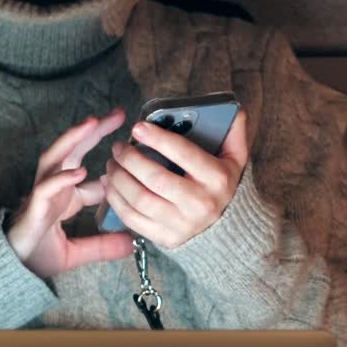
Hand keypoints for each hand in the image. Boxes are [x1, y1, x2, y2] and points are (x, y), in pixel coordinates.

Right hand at [7, 109, 134, 277]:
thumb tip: (130, 244)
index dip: (111, 159)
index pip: (88, 169)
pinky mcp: (33, 208)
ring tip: (92, 123)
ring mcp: (42, 195)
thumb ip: (102, 246)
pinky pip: (46, 188)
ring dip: (72, 139)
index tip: (134, 149)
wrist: (9, 272)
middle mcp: (53, 189)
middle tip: (117, 114)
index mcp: (64, 196)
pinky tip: (80, 172)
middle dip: (93, 131)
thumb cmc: (36, 257)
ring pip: (55, 158)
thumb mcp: (77, 252)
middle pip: (73, 151)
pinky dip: (62, 179)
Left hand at [103, 111, 249, 248]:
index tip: (137, 127)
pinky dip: (116, 200)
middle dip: (130, 159)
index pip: (183, 154)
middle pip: (155, 178)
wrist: (229, 229)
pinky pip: (133, 219)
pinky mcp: (167, 238)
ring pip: (139, 200)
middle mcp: (200, 203)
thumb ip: (233, 131)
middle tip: (118, 147)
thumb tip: (231, 108)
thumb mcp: (235, 157)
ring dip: (119, 179)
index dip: (157, 139)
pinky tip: (111, 185)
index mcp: (217, 178)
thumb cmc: (224, 184)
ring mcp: (182, 224)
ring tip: (112, 164)